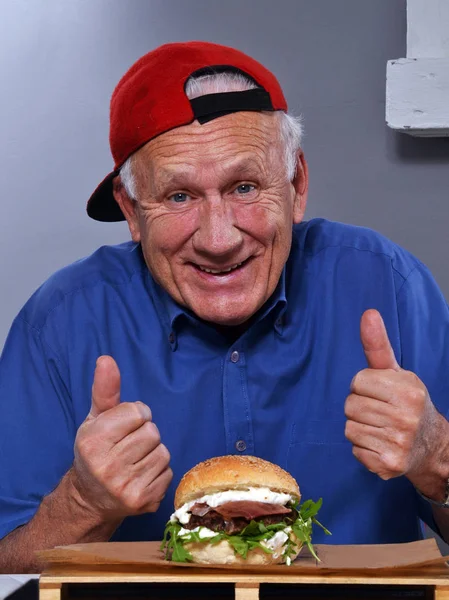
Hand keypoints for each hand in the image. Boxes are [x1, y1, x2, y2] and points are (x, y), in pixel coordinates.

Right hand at [71, 356, 172, 520]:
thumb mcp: (95, 418)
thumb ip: (104, 389)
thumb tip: (106, 359)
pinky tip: (141, 475)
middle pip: (152, 432)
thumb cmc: (97, 450)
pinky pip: (168, 472)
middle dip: (144, 434)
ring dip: (153, 452)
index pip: (138, 412)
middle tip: (129, 445)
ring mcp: (126, 486)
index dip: (135, 416)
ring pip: (163, 452)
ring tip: (135, 460)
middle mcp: (107, 466)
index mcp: (93, 440)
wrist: (91, 499)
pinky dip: (159, 472)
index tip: (124, 427)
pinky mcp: (143, 501)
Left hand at [344, 309, 448, 497]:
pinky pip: (355, 450)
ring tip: (380, 427)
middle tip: (379, 411)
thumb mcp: (395, 372)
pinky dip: (363, 447)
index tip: (379, 392)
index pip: (358, 381)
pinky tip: (380, 444)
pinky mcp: (388, 464)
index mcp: (408, 390)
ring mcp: (398, 443)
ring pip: (350, 428)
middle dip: (360, 406)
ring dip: (360, 427)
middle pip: (350, 405)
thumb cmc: (406, 402)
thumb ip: (378, 345)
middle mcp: (406, 417)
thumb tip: (368, 313)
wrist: (432, 446)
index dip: (364, 386)